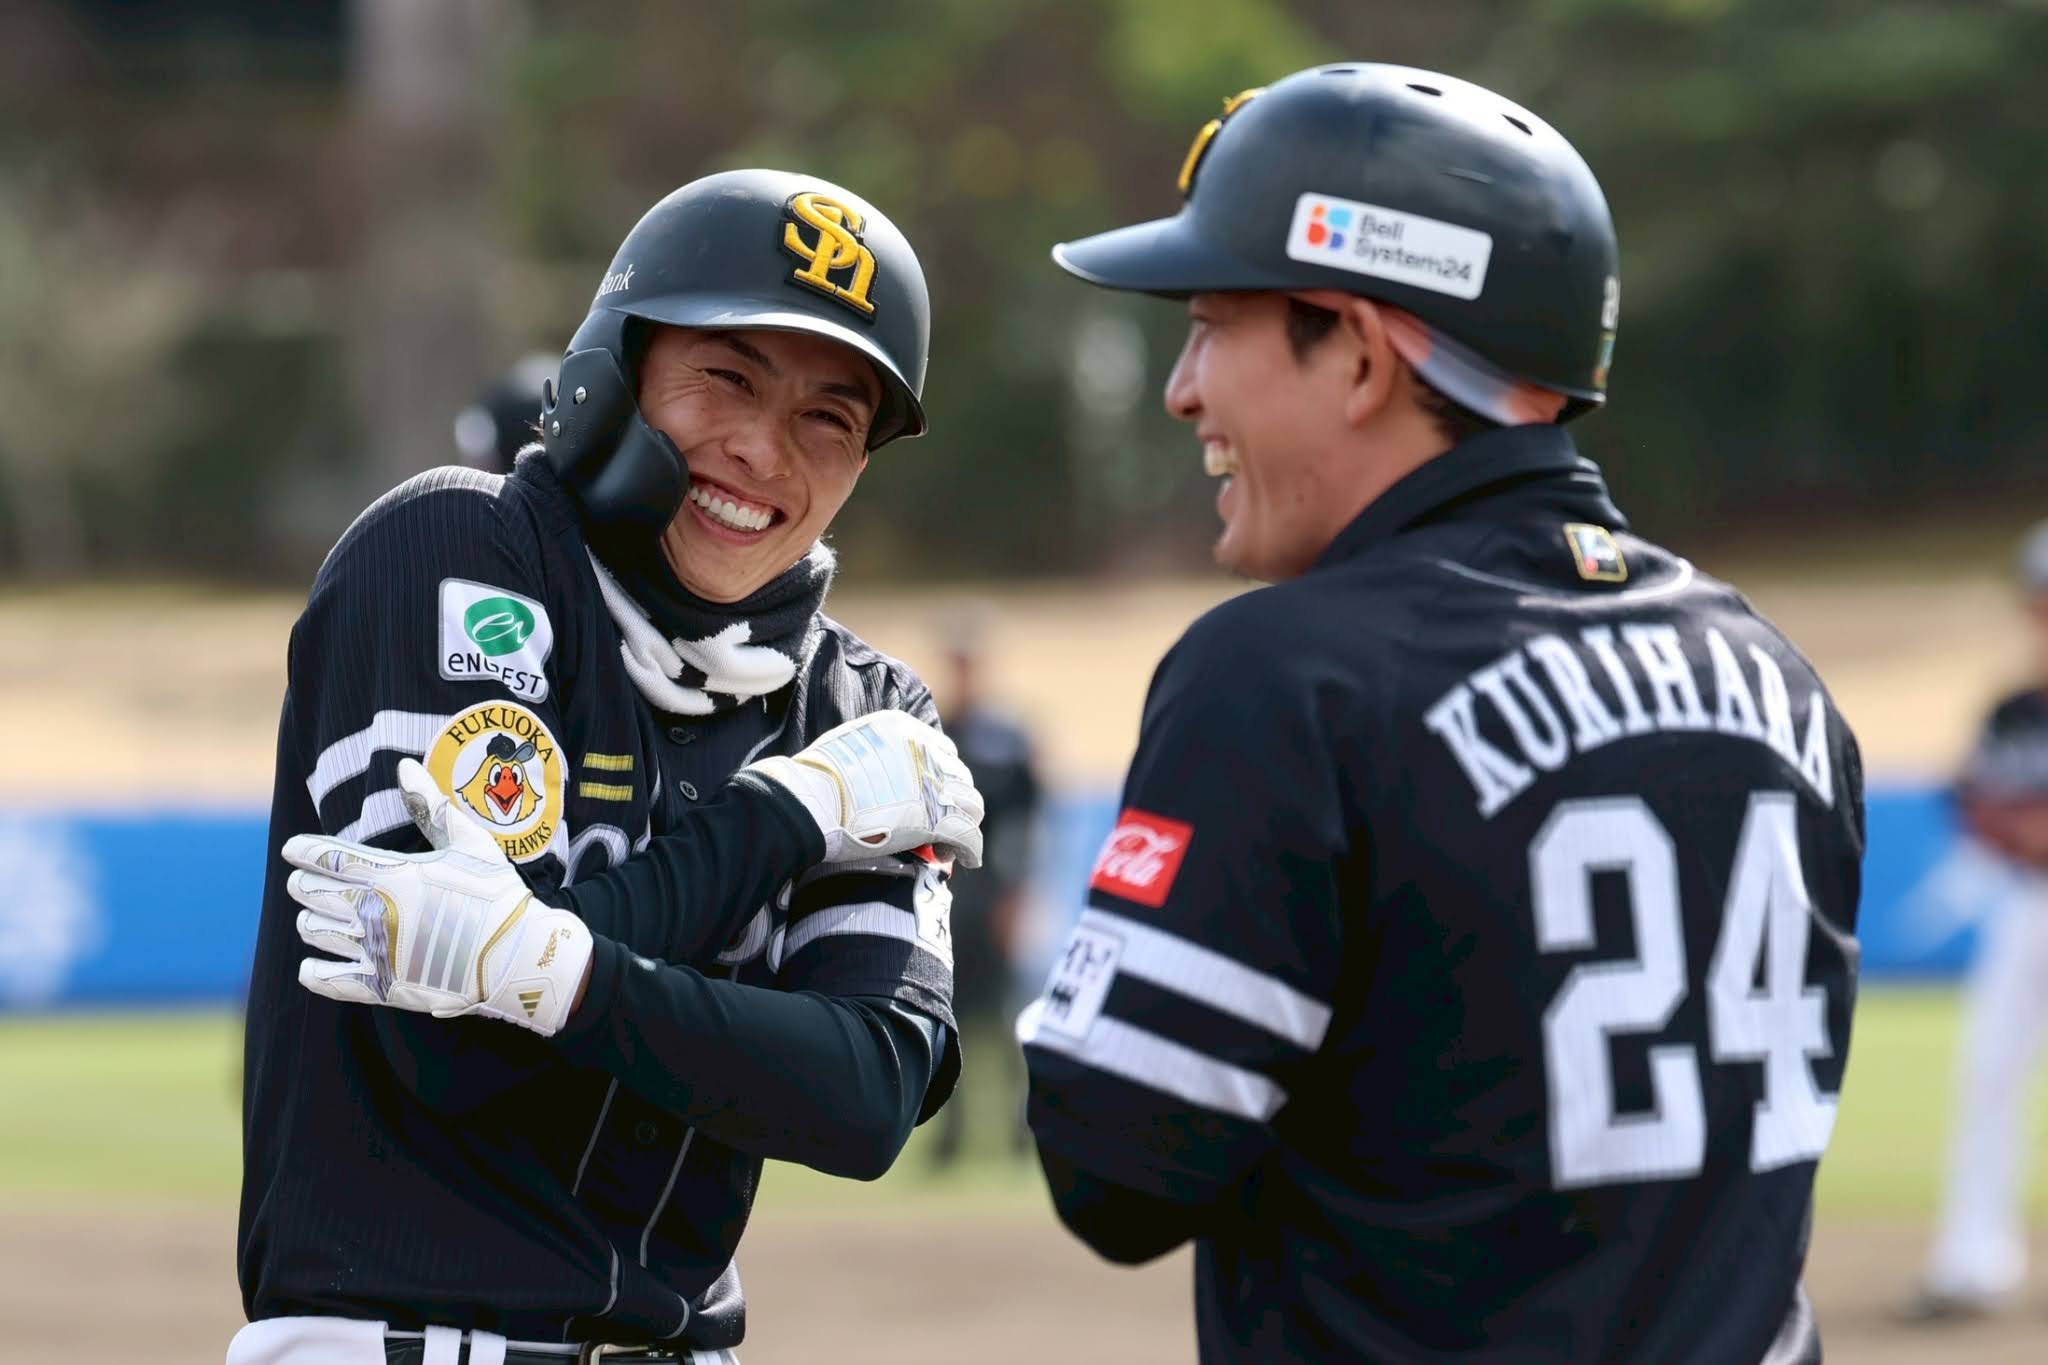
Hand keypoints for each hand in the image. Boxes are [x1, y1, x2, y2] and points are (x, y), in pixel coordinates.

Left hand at [281, 757, 592, 1035]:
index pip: (329, 858)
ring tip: (319, 917)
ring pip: (315, 931)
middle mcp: (375, 912)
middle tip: (307, 882)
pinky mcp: (381, 986)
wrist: (517, 956)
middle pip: (312, 894)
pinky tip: (313, 963)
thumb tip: (403, 766)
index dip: (304, 850)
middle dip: (304, 884)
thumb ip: (431, 805)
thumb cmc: (496, 894)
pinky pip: (327, 980)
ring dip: (311, 920)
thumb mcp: (470, 842)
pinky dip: (313, 970)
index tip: (292, 848)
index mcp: (392, 875)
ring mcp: (375, 952)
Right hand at [743, 710, 984, 867]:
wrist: (809, 802)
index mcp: (904, 730)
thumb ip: (873, 751)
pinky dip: (970, 849)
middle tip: (942, 821)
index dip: (941, 775)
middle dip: (954, 800)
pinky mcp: (936, 819)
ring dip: (964, 824)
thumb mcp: (849, 745)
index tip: (933, 793)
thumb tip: (875, 770)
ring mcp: (933, 785)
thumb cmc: (815, 780)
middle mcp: (925, 752)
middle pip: (960, 778)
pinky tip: (967, 860)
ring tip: (949, 844)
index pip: (942, 750)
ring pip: (971, 806)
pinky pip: (968, 836)